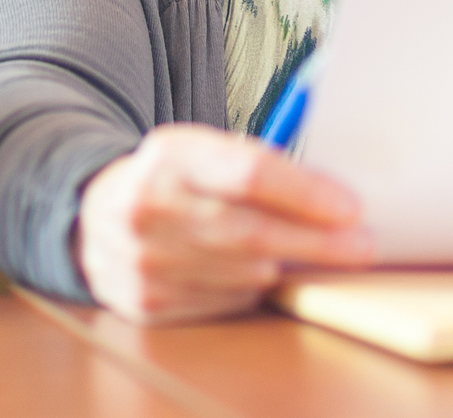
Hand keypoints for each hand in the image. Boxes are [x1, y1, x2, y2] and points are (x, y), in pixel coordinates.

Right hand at [74, 125, 372, 323]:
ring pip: (245, 273)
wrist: (91, 216)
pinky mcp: (146, 301)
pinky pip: (226, 301)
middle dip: (317, 243)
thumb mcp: (200, 150)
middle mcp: (149, 206)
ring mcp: (143, 259)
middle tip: (362, 246)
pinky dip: (249, 287)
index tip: (350, 207)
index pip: (249, 172)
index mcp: (169, 155)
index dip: (306, 194)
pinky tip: (249, 269)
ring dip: (283, 265)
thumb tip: (331, 191)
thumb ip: (255, 162)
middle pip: (253, 232)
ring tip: (300, 252)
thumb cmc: (169, 180)